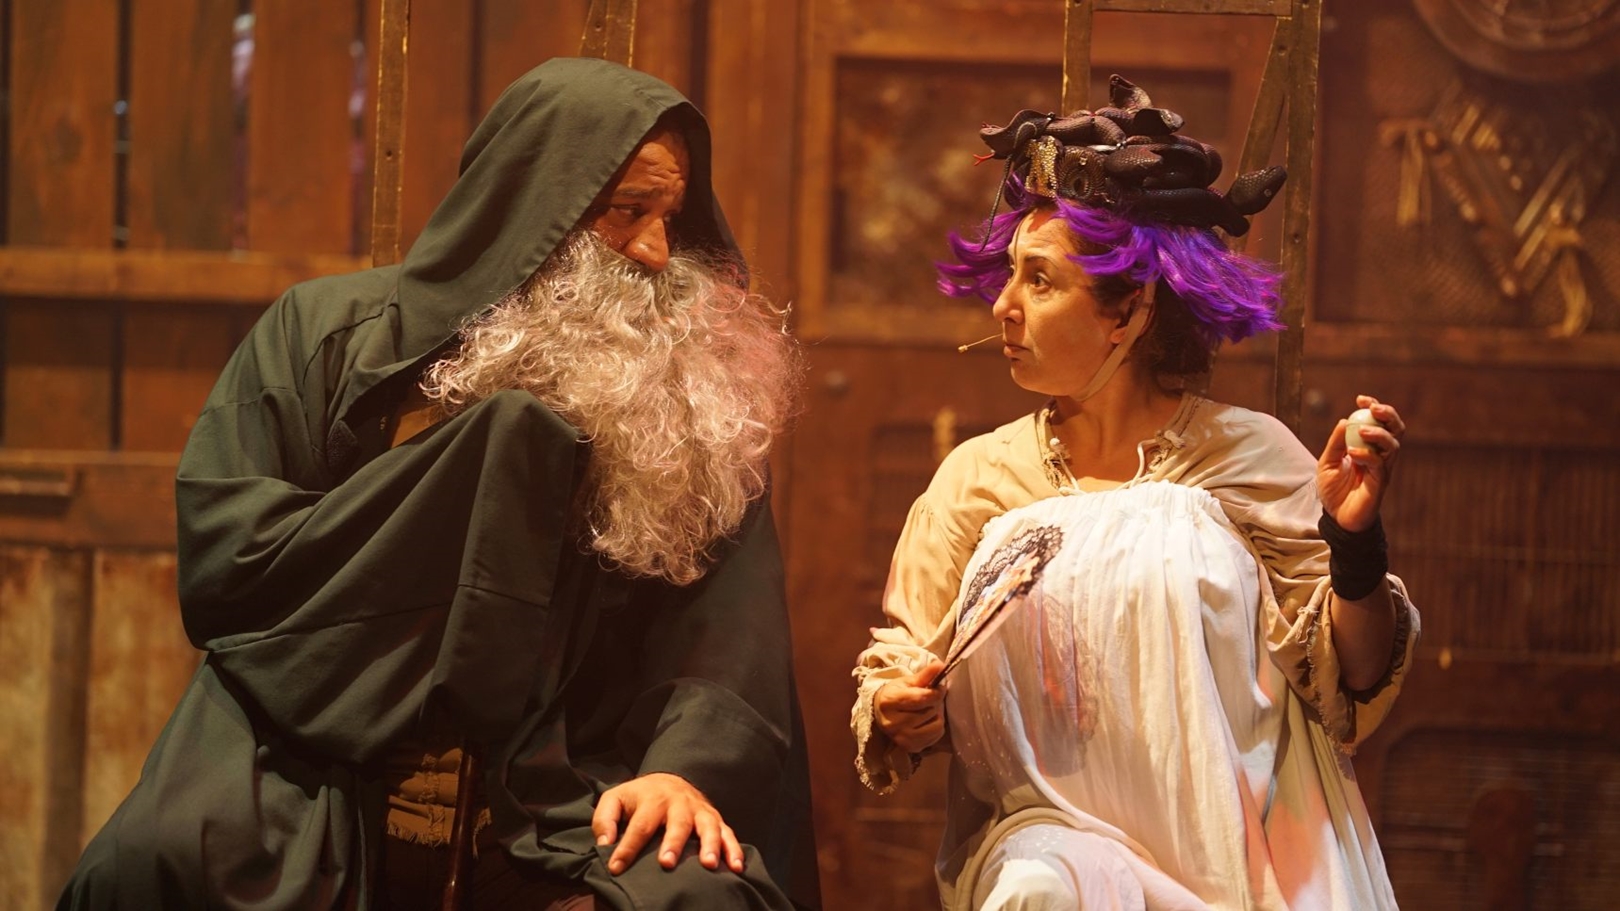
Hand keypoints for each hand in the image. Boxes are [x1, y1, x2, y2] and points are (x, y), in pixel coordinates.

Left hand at [591, 772, 743, 875]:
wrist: (670, 780)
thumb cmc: (640, 798)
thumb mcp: (615, 799)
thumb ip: (605, 819)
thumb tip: (604, 843)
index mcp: (653, 799)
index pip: (639, 825)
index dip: (627, 848)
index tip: (616, 868)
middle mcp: (679, 804)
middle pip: (677, 823)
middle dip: (673, 843)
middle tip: (666, 863)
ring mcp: (700, 811)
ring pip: (708, 827)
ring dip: (710, 845)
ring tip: (708, 865)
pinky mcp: (715, 819)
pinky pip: (728, 833)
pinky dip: (734, 850)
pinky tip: (736, 867)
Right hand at [872, 659, 946, 752]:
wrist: (881, 713)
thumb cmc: (895, 694)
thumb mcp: (907, 682)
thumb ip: (925, 675)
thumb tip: (941, 665)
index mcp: (889, 702)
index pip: (921, 698)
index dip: (936, 692)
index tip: (940, 688)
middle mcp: (893, 723)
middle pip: (930, 712)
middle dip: (936, 703)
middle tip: (931, 700)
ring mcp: (901, 738)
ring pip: (936, 726)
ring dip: (937, 716)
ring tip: (930, 711)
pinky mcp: (909, 748)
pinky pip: (935, 737)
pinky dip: (936, 728)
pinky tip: (927, 722)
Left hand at [1317, 395, 1405, 531]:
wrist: (1336, 518)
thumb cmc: (1334, 490)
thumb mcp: (1327, 462)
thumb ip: (1336, 443)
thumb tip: (1345, 420)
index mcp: (1370, 447)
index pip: (1379, 423)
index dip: (1375, 408)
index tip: (1361, 399)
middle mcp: (1381, 456)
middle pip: (1396, 430)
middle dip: (1388, 415)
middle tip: (1373, 408)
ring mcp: (1382, 469)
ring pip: (1393, 445)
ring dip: (1378, 434)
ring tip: (1362, 430)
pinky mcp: (1380, 483)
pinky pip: (1380, 465)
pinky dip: (1367, 455)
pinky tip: (1353, 454)